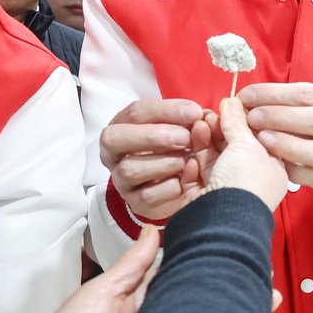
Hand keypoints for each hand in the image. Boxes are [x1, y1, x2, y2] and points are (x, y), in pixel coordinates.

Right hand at [100, 98, 213, 219]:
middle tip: (185, 138)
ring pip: (129, 169)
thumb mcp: (179, 128)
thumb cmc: (176, 148)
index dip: (165, 110)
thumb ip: (186, 118)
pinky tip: (184, 181)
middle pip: (114, 138)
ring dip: (164, 162)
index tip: (194, 112)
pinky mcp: (135, 202)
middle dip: (153, 136)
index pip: (135, 112)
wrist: (178, 185)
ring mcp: (121, 180)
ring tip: (187, 161)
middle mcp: (113, 153)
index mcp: (121, 126)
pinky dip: (170, 187)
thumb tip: (199, 114)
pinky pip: (147, 196)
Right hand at [189, 97, 289, 211]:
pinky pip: (196, 176)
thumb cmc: (245, 183)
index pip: (256, 139)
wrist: (221, 220)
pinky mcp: (202, 198)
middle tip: (207, 114)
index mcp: (270, 170)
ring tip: (197, 125)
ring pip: (211, 159)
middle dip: (218, 129)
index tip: (230, 106)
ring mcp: (224, 190)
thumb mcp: (247, 145)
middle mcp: (248, 181)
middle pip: (231, 148)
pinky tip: (190, 153)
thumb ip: (237, 121)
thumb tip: (232, 102)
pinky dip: (192, 164)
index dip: (242, 121)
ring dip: (203, 141)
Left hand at [239, 83, 312, 189]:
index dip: (274, 94)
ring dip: (287, 144)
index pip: (308, 93)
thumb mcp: (310, 103)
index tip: (248, 96)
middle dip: (280, 117)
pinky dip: (291, 168)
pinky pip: (312, 176)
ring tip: (262, 138)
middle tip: (252, 118)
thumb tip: (247, 99)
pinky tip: (273, 161)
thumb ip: (284, 100)